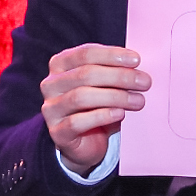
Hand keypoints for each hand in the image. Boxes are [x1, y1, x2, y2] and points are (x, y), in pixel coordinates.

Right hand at [41, 44, 150, 175]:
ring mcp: (51, 108)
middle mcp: (51, 84)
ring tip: (139, 101)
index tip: (136, 60)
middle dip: (120, 76)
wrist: (86, 142)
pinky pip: (78, 122)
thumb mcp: (106, 84)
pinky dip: (102, 116)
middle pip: (85, 74)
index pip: (85, 53)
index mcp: (61, 64)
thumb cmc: (98, 105)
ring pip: (81, 96)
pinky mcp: (57, 132)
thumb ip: (116, 71)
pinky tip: (120, 114)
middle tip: (144, 82)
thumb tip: (139, 64)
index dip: (112, 55)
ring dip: (115, 97)